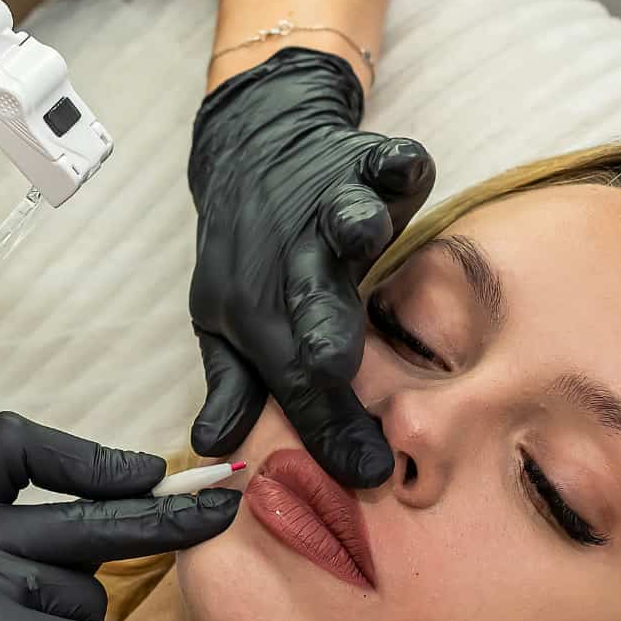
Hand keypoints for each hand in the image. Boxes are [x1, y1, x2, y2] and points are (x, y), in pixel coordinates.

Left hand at [187, 47, 434, 487]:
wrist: (250, 148)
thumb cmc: (247, 253)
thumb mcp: (225, 320)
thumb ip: (232, 383)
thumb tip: (212, 445)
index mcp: (264, 309)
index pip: (297, 378)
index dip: (328, 426)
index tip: (364, 471)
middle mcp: (298, 262)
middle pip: (314, 301)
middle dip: (323, 332)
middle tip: (329, 367)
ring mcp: (331, 208)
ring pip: (344, 217)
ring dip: (352, 224)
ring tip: (363, 234)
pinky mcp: (364, 164)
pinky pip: (386, 160)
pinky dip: (396, 160)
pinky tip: (408, 166)